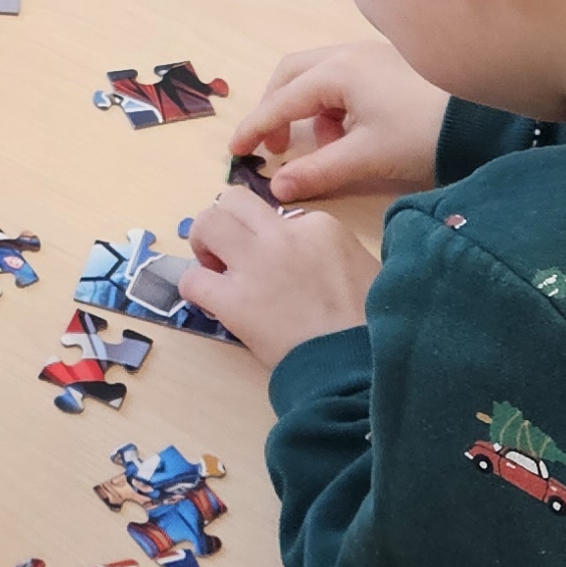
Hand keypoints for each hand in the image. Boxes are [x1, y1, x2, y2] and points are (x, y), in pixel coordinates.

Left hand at [181, 188, 378, 359]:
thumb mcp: (366, 269)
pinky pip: (192, 279)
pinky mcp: (233, 300)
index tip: (277, 265)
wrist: (359, 366)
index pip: (279, 214)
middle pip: (235, 200)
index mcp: (321, 226)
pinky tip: (209, 303)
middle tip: (228, 252)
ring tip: (213, 270)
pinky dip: (193, 288)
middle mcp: (283, 235)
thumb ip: (333, 253)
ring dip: (203, 244)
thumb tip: (311, 260)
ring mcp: (256, 265)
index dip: (271, 238)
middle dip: (226, 221)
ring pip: (207, 222)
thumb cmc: (373, 326)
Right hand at [228, 41, 451, 203]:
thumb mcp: (365, 157)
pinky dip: (332, 104)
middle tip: (276, 145)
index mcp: (336, 72)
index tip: (234, 150)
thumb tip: (275, 187)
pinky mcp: (389, 64)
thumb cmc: (419, 134)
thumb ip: (316, 172)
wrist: (483, 121)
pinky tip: (350, 133)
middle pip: (292, 73)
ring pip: (317, 74)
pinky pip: (343, 78)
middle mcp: (348, 54)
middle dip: (276, 108)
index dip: (255, 127)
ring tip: (323, 144)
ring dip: (306, 107)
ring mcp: (371, 55)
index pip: (281, 100)